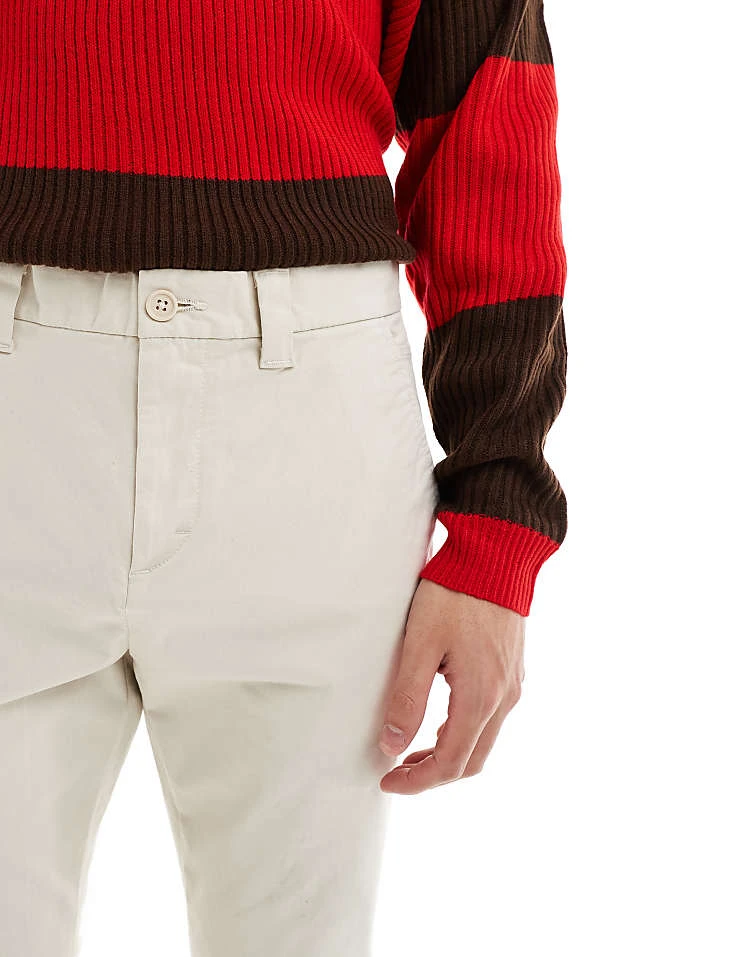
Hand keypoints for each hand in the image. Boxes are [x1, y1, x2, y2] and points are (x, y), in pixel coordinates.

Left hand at [378, 578, 524, 793]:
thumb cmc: (455, 594)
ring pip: (483, 741)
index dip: (417, 781)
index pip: (451, 763)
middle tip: (396, 772)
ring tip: (411, 749)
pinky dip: (463, 732)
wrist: (496, 556)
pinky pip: (491, 718)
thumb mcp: (421, 644)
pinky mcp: (513, 671)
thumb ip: (407, 698)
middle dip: (433, 774)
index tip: (387, 782)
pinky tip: (438, 720)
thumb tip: (392, 746)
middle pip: (471, 761)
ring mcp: (513, 685)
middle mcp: (504, 698)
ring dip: (448, 754)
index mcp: (481, 697)